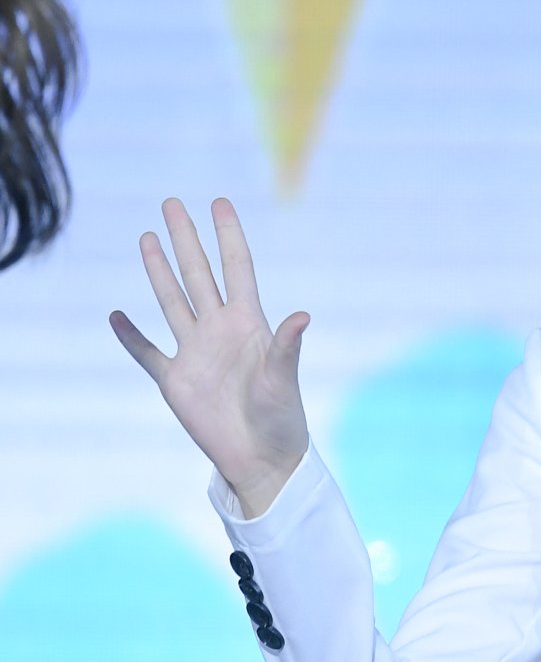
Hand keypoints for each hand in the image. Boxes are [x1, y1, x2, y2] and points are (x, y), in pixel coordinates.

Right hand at [109, 198, 310, 507]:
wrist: (262, 458)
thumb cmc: (282, 418)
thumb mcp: (284, 378)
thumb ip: (286, 346)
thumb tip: (302, 315)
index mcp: (249, 324)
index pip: (237, 268)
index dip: (228, 236)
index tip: (219, 202)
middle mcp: (220, 330)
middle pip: (198, 274)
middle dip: (185, 238)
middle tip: (172, 203)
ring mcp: (195, 352)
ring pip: (172, 301)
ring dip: (158, 270)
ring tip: (146, 237)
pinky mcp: (175, 380)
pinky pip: (147, 352)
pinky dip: (131, 335)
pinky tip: (117, 315)